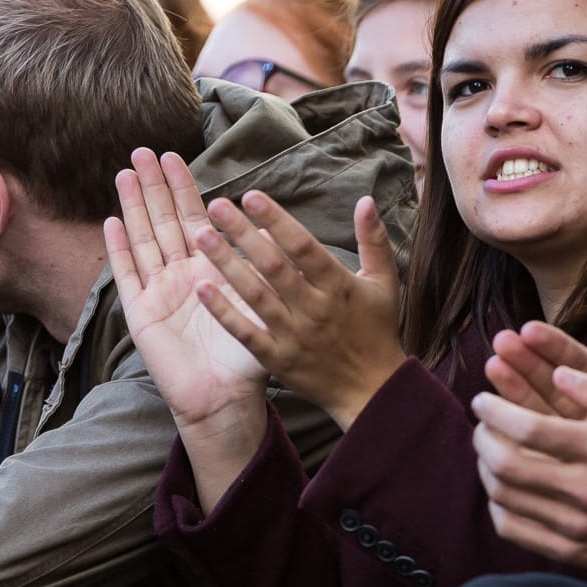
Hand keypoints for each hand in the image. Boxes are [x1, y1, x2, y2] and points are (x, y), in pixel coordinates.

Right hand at [105, 151, 267, 436]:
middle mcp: (180, 274)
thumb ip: (260, 270)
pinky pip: (128, 275)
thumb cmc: (247, 356)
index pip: (193, 217)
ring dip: (133, 206)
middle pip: (162, 220)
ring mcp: (157, 291)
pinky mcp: (141, 314)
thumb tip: (272, 230)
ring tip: (124, 173)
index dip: (183, 188)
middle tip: (143, 149)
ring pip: (143, 239)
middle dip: (153, 185)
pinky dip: (119, 249)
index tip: (175, 155)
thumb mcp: (259, 306)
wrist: (225, 396)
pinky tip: (111, 221)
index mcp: (209, 268)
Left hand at [194, 191, 405, 430]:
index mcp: (339, 286)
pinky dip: (224, 312)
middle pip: (274, 266)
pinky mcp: (278, 360)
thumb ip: (374, 240)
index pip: (303, 246)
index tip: (251, 196)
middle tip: (216, 206)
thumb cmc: (376, 330)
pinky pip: (247, 333)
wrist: (373, 389)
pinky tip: (202, 289)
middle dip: (244, 234)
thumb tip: (365, 200)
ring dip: (226, 265)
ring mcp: (294, 335)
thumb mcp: (385, 282)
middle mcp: (315, 309)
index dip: (277, 220)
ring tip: (201, 237)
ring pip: (255, 295)